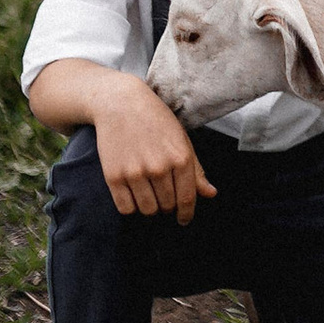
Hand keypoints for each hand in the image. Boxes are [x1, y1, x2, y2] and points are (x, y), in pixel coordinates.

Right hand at [93, 78, 218, 220]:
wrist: (120, 103)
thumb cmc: (155, 120)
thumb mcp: (181, 139)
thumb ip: (196, 169)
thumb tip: (210, 194)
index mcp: (180, 158)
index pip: (187, 199)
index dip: (186, 214)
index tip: (183, 220)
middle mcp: (159, 167)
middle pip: (167, 206)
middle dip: (167, 206)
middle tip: (163, 196)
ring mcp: (135, 173)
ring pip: (147, 210)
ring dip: (150, 208)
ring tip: (149, 194)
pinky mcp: (114, 176)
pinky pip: (125, 208)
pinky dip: (131, 207)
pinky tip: (134, 196)